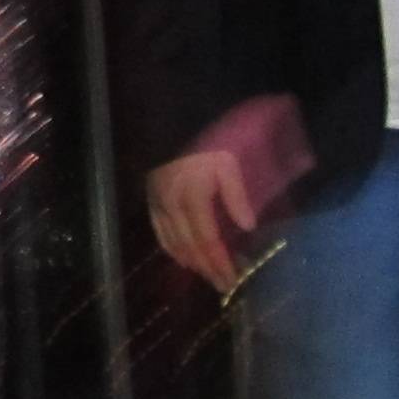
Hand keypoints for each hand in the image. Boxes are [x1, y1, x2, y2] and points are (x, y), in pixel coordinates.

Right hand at [145, 96, 313, 283]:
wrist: (178, 113)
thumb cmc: (212, 135)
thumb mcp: (228, 159)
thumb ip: (236, 193)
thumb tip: (246, 227)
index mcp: (192, 193)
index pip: (207, 238)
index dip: (220, 262)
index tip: (234, 279)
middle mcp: (170, 200)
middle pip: (189, 245)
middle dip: (208, 268)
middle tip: (224, 285)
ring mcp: (158, 199)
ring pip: (172, 241)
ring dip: (191, 262)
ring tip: (208, 274)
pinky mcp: (152, 195)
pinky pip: (160, 230)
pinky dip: (173, 247)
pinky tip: (185, 256)